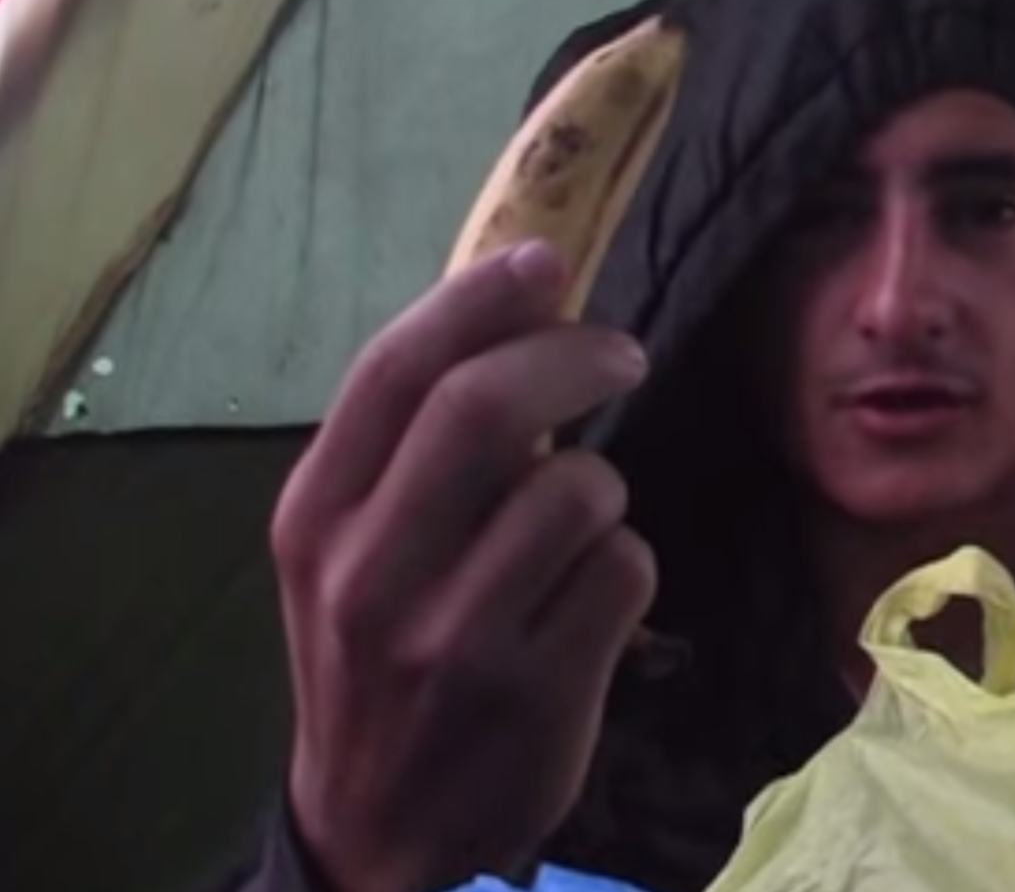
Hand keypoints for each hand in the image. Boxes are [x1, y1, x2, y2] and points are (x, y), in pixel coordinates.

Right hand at [269, 241, 655, 891]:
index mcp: (315, 519)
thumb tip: (513, 314)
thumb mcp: (348, 557)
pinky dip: (626, 566)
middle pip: (488, 407)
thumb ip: (408, 453)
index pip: (394, 371)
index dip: (479, 298)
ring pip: (580, 490)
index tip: (545, 259)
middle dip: (574, 354)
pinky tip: (588, 603)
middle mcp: (370, 573)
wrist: (378, 830)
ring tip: (578, 527)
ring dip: (603, 487)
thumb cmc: (375, 661)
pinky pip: (626, 568)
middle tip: (619, 351)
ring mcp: (453, 636)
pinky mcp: (537, 687)